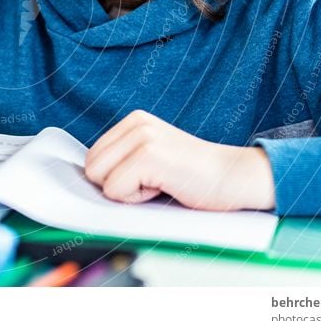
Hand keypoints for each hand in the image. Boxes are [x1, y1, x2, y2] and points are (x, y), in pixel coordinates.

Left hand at [84, 110, 274, 210]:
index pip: (92, 158)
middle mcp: (136, 123)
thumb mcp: (152, 159)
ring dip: (128, 192)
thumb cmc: (194, 177)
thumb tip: (85, 177)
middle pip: (91, 168)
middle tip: (154, 181)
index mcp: (133, 121)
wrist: (234, 177)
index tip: (148, 177)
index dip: (116, 178)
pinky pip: (116, 190)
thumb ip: (122, 161)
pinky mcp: (149, 155)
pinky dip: (138, 199)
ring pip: (100, 179)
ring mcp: (142, 137)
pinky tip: (165, 187)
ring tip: (160, 182)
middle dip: (117, 185)